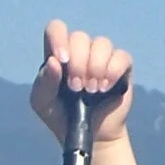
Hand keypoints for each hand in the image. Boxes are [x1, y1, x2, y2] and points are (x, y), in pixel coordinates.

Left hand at [31, 20, 133, 146]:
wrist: (89, 135)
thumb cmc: (62, 117)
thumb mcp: (43, 103)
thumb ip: (43, 82)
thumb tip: (54, 62)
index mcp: (59, 55)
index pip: (56, 29)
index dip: (58, 38)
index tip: (62, 60)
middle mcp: (81, 51)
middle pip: (79, 37)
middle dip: (78, 64)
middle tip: (77, 88)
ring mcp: (102, 57)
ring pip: (102, 43)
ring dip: (95, 68)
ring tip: (92, 91)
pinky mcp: (121, 66)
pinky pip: (121, 56)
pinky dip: (112, 71)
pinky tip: (106, 88)